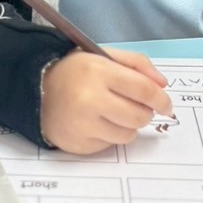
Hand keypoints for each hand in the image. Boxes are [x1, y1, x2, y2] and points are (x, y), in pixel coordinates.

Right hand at [41, 48, 173, 154]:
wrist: (36, 91)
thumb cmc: (75, 72)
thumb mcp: (102, 57)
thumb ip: (136, 64)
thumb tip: (162, 85)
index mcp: (98, 72)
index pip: (143, 89)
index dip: (161, 99)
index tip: (166, 105)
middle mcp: (90, 99)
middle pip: (139, 116)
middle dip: (144, 112)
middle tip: (136, 107)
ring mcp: (83, 125)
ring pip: (128, 135)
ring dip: (128, 126)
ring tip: (114, 114)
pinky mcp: (79, 144)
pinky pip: (110, 145)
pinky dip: (110, 135)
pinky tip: (97, 123)